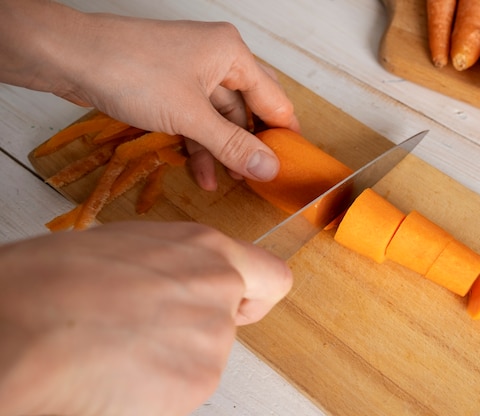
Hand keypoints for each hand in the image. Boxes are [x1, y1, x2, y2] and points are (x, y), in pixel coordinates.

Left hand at [0, 0, 299, 188]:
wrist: (70, 57)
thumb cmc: (132, 72)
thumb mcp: (190, 116)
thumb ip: (232, 145)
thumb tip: (269, 168)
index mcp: (232, 54)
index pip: (272, 98)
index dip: (283, 133)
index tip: (292, 164)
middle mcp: (216, 59)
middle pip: (246, 108)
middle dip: (250, 145)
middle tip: (260, 176)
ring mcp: (191, 72)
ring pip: (219, 118)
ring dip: (222, 150)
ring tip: (230, 182)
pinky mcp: (169, 87)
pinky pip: (195, 119)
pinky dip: (198, 144)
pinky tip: (201, 174)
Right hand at [0, 221, 292, 415]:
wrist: (18, 330)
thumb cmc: (50, 283)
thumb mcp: (127, 248)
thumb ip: (174, 265)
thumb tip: (179, 281)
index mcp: (204, 249)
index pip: (272, 278)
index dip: (254, 296)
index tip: (238, 305)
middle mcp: (218, 290)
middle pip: (231, 323)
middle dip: (199, 329)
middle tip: (149, 331)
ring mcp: (212, 339)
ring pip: (206, 357)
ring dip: (173, 359)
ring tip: (120, 348)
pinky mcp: (196, 383)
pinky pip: (186, 389)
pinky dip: (159, 389)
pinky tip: (120, 373)